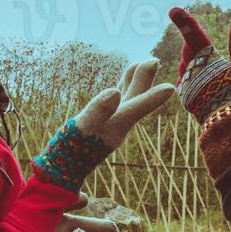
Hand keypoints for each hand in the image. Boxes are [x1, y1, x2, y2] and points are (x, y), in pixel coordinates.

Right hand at [31, 60, 174, 191]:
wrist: (60, 172)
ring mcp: (111, 124)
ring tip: (143, 63)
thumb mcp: (82, 130)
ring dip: (136, 81)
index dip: (152, 98)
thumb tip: (115, 91)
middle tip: (153, 60)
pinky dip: (121, 89)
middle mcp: (118, 125)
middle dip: (144, 79)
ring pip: (128, 99)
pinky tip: (122, 83)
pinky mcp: (101, 123)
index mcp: (116, 126)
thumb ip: (99, 111)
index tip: (171, 88)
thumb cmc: (69, 152)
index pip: (136, 108)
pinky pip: (116, 102)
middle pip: (135, 98)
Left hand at [168, 7, 230, 123]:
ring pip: (188, 67)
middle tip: (196, 36)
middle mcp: (192, 73)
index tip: (173, 10)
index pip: (194, 36)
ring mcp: (188, 87)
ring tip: (202, 59)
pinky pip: (188, 82)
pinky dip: (193, 77)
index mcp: (205, 61)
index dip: (185, 22)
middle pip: (191, 52)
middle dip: (194, 45)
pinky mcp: (188, 100)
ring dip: (193, 61)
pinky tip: (200, 80)